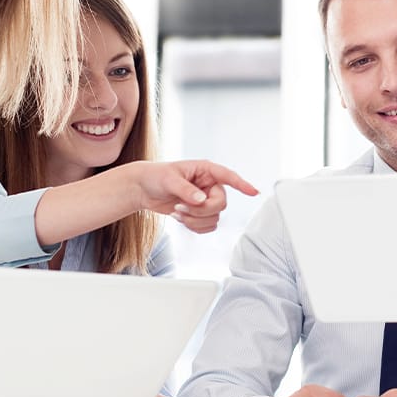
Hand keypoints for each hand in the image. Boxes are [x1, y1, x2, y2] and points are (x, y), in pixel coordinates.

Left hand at [137, 159, 258, 233]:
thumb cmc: (155, 176)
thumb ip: (186, 189)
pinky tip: (180, 218)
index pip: (228, 177)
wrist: (143, 189)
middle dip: (200, 211)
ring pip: (214, 218)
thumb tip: (202, 199)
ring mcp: (206, 200)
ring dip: (194, 220)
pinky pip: (207, 226)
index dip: (242, 185)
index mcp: (206, 170)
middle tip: (180, 208)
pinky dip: (193, 227)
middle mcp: (210, 185)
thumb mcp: (169, 179)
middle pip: (220, 204)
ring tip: (176, 212)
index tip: (254, 192)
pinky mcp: (200, 213)